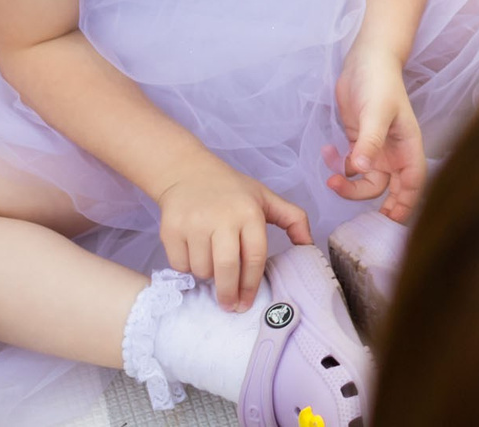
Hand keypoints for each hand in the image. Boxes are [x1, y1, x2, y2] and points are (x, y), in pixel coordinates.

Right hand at [155, 160, 313, 308]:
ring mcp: (194, 223)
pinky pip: (180, 265)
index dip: (251, 284)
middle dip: (229, 293)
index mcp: (249, 212)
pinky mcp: (170, 229)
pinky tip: (194, 254)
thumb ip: (293, 220)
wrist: (188, 172)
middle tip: (230, 306)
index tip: (247, 303)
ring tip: (212, 265)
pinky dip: (187, 267)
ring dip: (208, 276)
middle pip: (226, 269)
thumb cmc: (232, 191)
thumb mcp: (266, 198)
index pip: (254, 257)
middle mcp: (221, 218)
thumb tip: (308, 246)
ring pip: (202, 270)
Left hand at [326, 43, 426, 222]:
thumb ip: (369, 142)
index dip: (406, 205)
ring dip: (350, 186)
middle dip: (377, 206)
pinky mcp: (360, 142)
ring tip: (331, 179)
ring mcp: (377, 148)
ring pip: (369, 181)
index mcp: (408, 145)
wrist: (365, 58)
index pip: (413, 183)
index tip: (389, 222)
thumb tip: (361, 170)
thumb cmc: (378, 82)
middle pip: (393, 189)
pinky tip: (327, 153)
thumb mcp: (375, 111)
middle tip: (356, 221)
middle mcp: (395, 151)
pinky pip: (352, 166)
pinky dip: (340, 167)